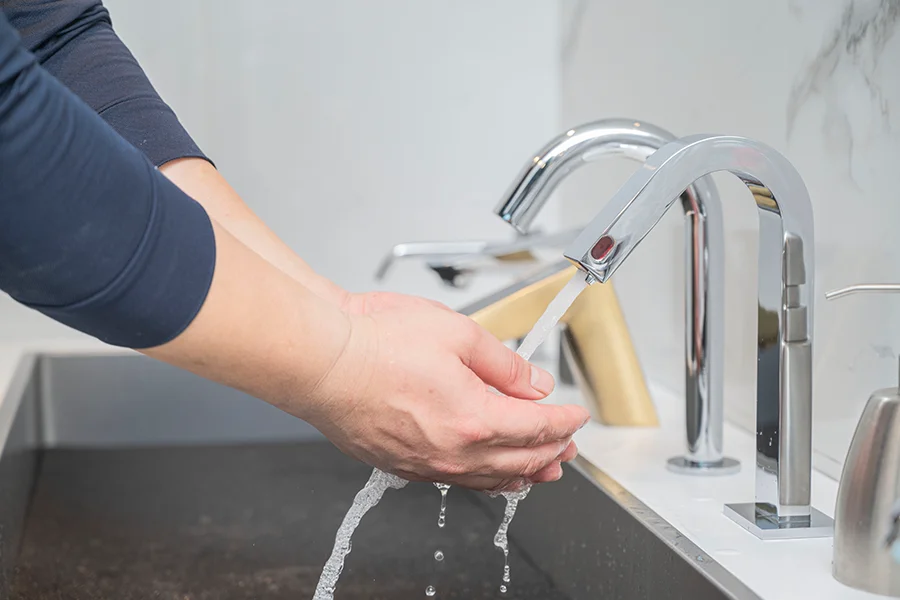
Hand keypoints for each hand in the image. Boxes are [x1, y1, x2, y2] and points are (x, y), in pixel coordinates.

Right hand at [303, 292, 588, 490]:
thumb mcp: (458, 333)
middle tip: (569, 446)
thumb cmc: (377, 343)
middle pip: (519, 460)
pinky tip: (488, 474)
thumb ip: (503, 364)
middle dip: (551, 453)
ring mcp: (425, 463)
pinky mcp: (401, 464)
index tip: (577, 414)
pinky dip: (484, 479)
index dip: (563, 420)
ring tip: (542, 471)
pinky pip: (456, 480)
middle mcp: (453, 451)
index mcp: (474, 417)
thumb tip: (534, 384)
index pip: (536, 427)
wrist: (322, 363)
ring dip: (522, 474)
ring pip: (489, 479)